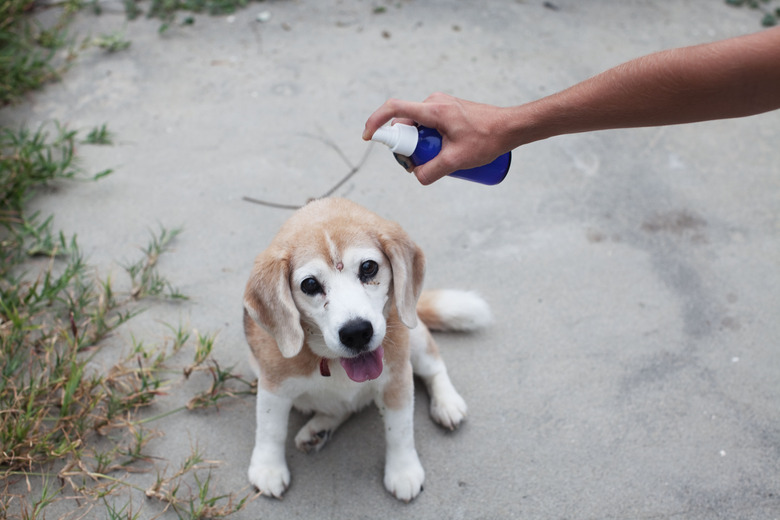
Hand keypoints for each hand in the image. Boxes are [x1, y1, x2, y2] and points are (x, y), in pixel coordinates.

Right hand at [363, 92, 513, 184]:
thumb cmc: (488, 139)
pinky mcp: (448, 110)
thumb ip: (431, 171)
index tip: (367, 137)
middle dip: (407, 147)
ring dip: (422, 146)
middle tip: (421, 165)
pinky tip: (448, 153)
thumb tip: (416, 176)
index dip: (376, 122)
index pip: (394, 109)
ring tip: (443, 159)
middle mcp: (434, 102)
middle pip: (406, 124)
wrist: (512, 127)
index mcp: (433, 109)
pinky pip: (429, 126)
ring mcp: (441, 104)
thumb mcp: (457, 161)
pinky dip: (430, 141)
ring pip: (419, 127)